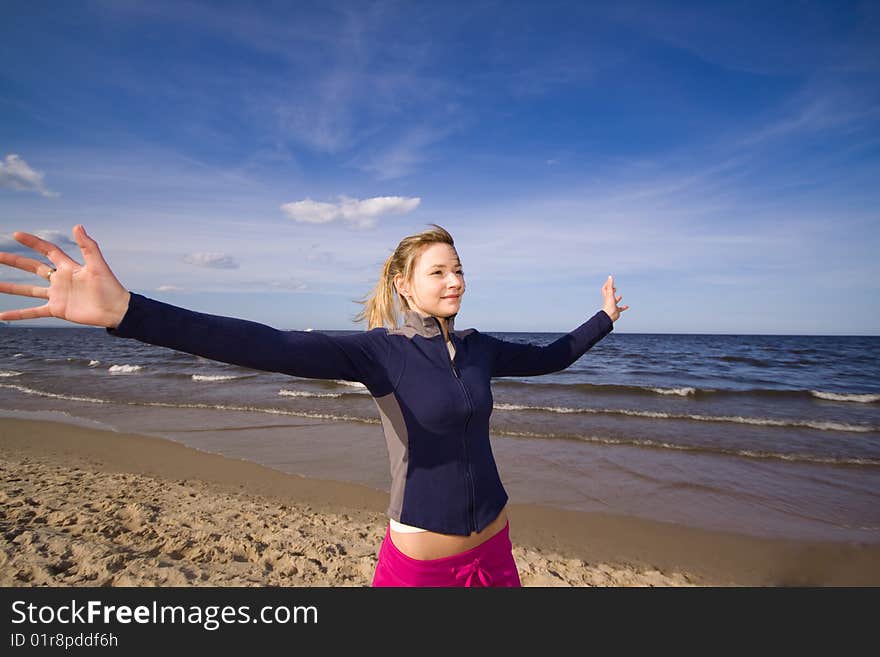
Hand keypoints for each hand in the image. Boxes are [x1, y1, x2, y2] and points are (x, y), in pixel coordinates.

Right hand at [0, 225, 130, 327]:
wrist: (116, 310)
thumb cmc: (110, 287)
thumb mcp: (98, 265)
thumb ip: (88, 246)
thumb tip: (77, 226)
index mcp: (68, 267)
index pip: (47, 250)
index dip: (33, 242)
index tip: (16, 235)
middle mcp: (60, 280)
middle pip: (33, 267)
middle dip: (14, 261)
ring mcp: (57, 295)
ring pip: (28, 290)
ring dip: (11, 287)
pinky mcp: (57, 309)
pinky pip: (33, 312)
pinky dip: (18, 314)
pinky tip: (2, 315)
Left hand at [602, 275, 628, 321]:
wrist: (609, 315)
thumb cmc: (609, 304)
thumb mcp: (610, 292)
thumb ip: (610, 284)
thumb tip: (610, 276)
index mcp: (607, 295)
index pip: (605, 288)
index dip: (607, 284)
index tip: (610, 280)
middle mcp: (609, 300)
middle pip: (609, 294)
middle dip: (612, 291)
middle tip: (615, 288)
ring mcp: (612, 305)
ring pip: (615, 301)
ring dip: (617, 298)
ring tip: (621, 296)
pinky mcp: (616, 310)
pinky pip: (620, 308)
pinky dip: (623, 307)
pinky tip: (627, 306)